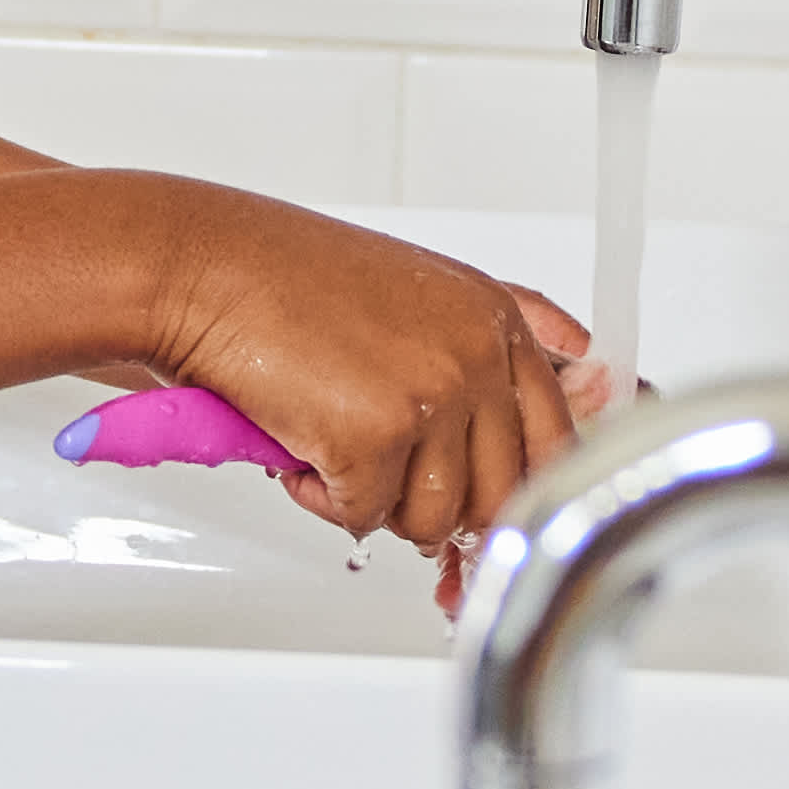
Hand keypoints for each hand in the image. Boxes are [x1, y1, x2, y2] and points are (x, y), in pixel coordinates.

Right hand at [138, 201, 615, 569]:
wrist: (202, 269)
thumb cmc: (285, 282)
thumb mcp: (416, 297)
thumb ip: (487, 351)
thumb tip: (585, 396)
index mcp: (493, 318)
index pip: (560, 434)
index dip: (521, 487)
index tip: (491, 510)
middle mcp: (475, 353)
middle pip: (502, 493)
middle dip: (439, 504)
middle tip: (384, 476)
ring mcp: (430, 394)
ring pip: (437, 519)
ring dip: (376, 502)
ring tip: (331, 445)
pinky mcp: (373, 436)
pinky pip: (365, 519)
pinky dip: (321, 499)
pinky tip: (297, 447)